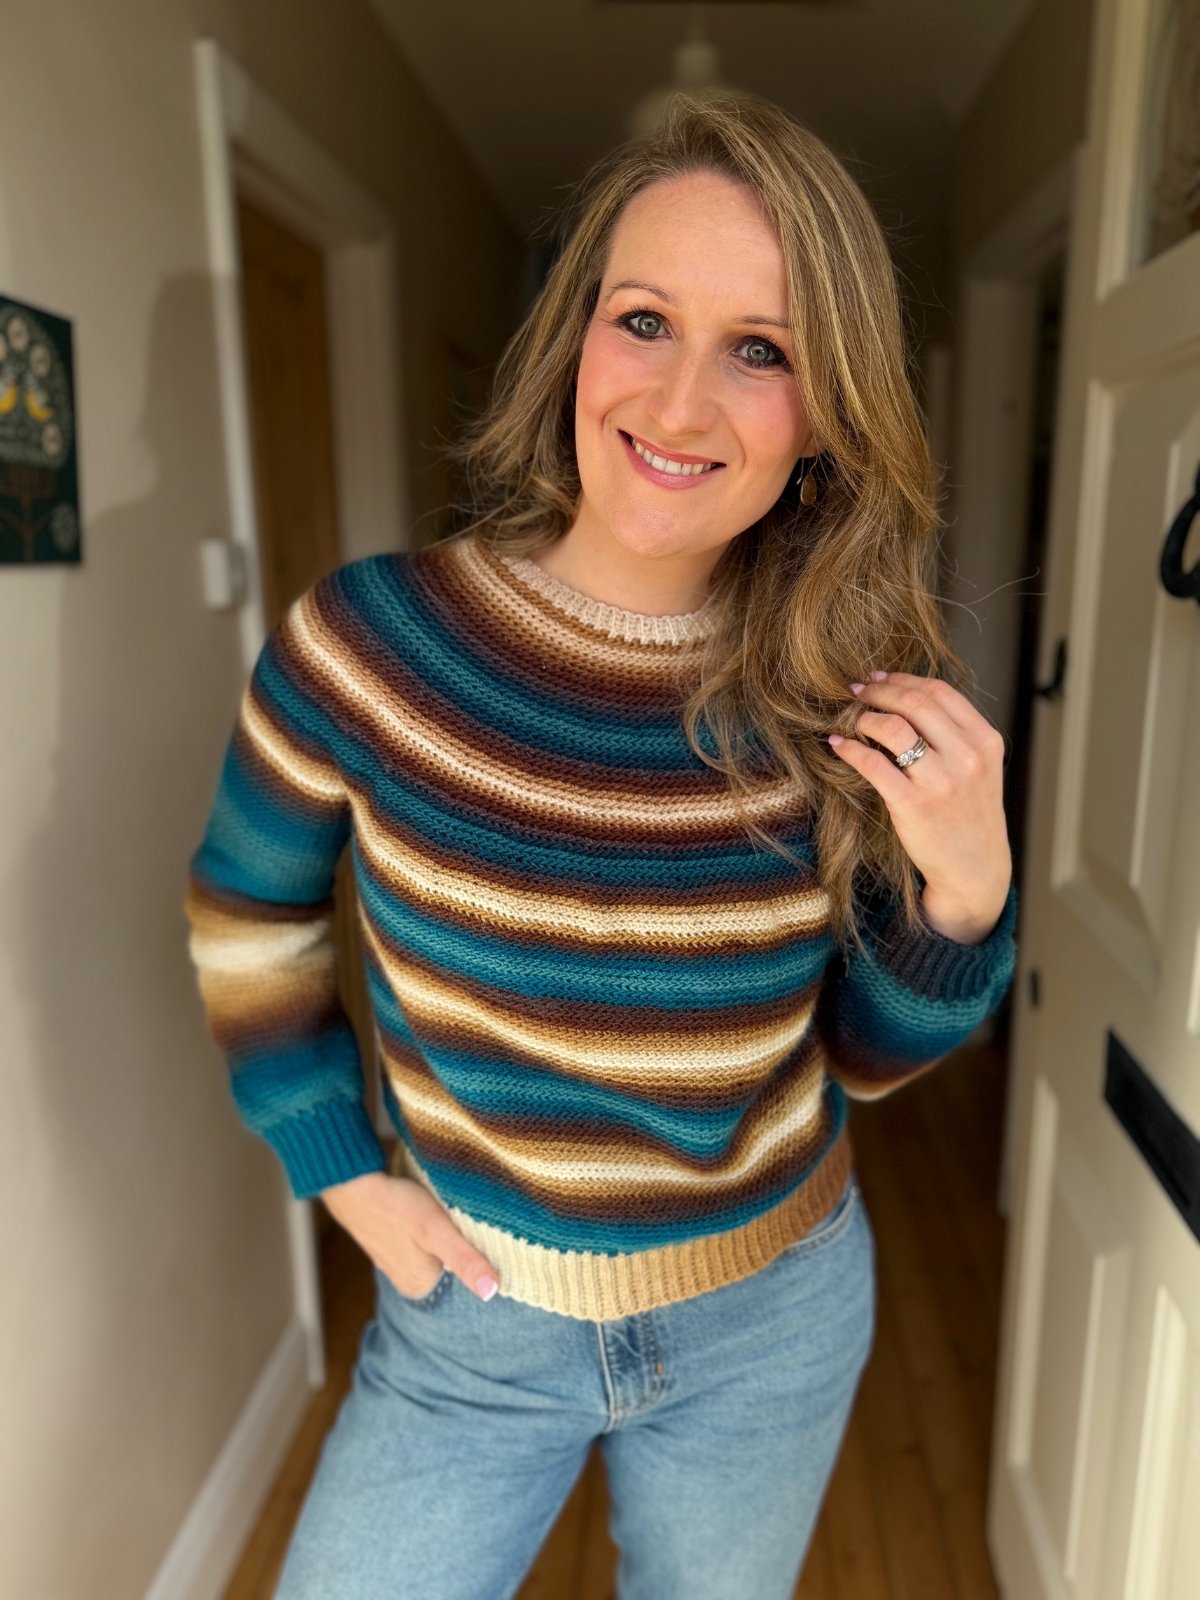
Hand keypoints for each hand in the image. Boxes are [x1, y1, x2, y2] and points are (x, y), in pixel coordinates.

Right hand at [319, 1171, 500, 1300]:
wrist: (352, 1183)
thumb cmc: (395, 1205)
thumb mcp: (436, 1230)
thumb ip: (464, 1260)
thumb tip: (491, 1291)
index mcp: (421, 1286)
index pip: (466, 1277)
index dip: (480, 1256)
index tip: (489, 1235)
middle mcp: (408, 1280)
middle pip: (451, 1266)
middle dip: (463, 1245)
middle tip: (469, 1220)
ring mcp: (397, 1262)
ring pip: (437, 1252)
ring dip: (447, 1235)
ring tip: (451, 1214)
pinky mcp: (392, 1242)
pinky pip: (422, 1241)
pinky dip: (431, 1229)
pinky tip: (430, 1212)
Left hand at [827, 670, 1011, 943]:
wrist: (975, 867)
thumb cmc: (969, 813)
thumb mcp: (979, 767)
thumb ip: (954, 733)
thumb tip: (904, 695)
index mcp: (985, 740)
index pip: (939, 691)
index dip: (903, 678)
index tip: (879, 677)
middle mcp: (967, 757)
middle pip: (915, 702)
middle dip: (879, 691)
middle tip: (857, 691)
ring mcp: (941, 781)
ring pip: (894, 728)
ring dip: (865, 717)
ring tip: (851, 719)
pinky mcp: (914, 805)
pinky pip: (873, 764)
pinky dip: (850, 749)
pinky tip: (838, 745)